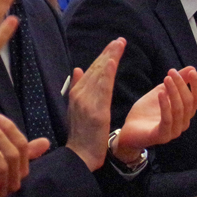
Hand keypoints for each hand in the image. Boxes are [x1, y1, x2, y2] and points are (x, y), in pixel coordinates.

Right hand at [66, 38, 125, 171]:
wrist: (80, 156)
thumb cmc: (82, 134)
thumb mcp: (77, 109)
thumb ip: (79, 88)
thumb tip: (78, 68)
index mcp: (76, 94)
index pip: (91, 70)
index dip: (102, 56)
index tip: (113, 45)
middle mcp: (79, 95)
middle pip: (96, 69)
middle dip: (108, 53)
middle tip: (120, 40)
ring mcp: (86, 102)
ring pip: (99, 75)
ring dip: (110, 58)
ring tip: (119, 45)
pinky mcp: (96, 111)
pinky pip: (102, 89)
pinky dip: (106, 74)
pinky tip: (112, 62)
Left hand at [114, 67, 196, 161]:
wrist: (130, 130)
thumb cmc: (147, 111)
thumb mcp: (162, 91)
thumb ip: (176, 82)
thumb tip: (191, 68)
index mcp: (185, 113)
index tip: (191, 70)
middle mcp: (183, 123)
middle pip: (189, 102)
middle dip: (181, 84)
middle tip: (171, 72)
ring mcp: (174, 131)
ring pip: (179, 109)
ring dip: (174, 92)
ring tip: (166, 79)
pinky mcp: (162, 136)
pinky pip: (167, 119)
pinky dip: (165, 105)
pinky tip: (160, 93)